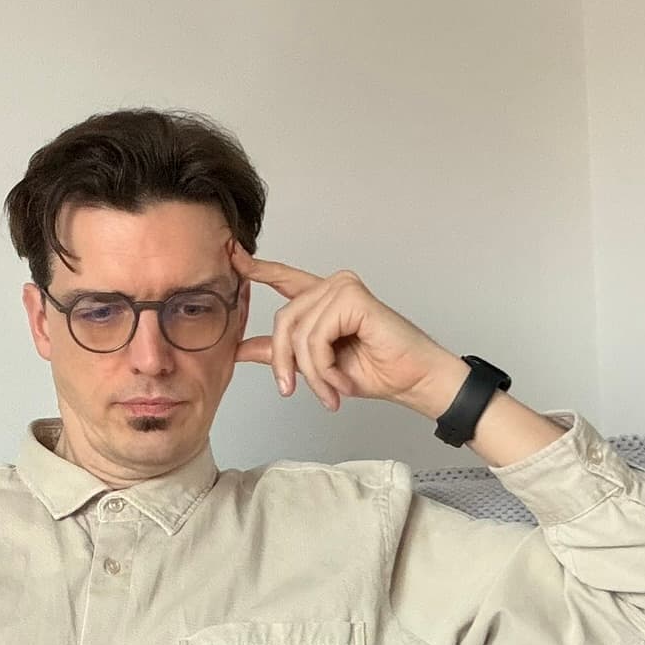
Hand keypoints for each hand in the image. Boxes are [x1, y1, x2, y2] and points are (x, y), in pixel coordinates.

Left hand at [230, 241, 463, 416]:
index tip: (231, 254)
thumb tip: (240, 349)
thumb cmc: (375, 370)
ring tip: (331, 391)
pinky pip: (316, 337)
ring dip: (312, 373)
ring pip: (299, 334)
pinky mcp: (353, 297)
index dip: (257, 268)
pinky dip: (324, 367)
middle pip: (283, 320)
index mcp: (322, 300)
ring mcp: (343, 288)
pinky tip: (341, 380)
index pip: (284, 279)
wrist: (413, 380)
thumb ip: (281, 352)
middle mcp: (332, 288)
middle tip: (294, 391)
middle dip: (285, 363)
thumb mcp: (316, 365)